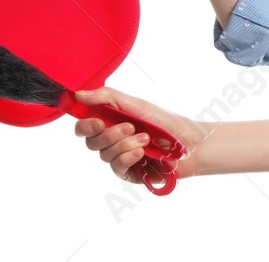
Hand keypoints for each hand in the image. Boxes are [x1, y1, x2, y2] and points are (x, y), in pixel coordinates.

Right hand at [74, 86, 206, 183]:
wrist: (190, 142)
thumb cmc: (165, 121)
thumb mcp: (137, 104)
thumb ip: (107, 97)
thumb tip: (78, 94)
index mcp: (112, 122)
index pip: (85, 126)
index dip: (85, 126)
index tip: (97, 123)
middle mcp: (113, 141)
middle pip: (91, 142)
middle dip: (110, 135)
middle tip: (130, 127)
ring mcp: (120, 158)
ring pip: (104, 155)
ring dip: (125, 144)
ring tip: (145, 139)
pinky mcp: (129, 173)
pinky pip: (116, 167)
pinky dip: (127, 157)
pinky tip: (141, 153)